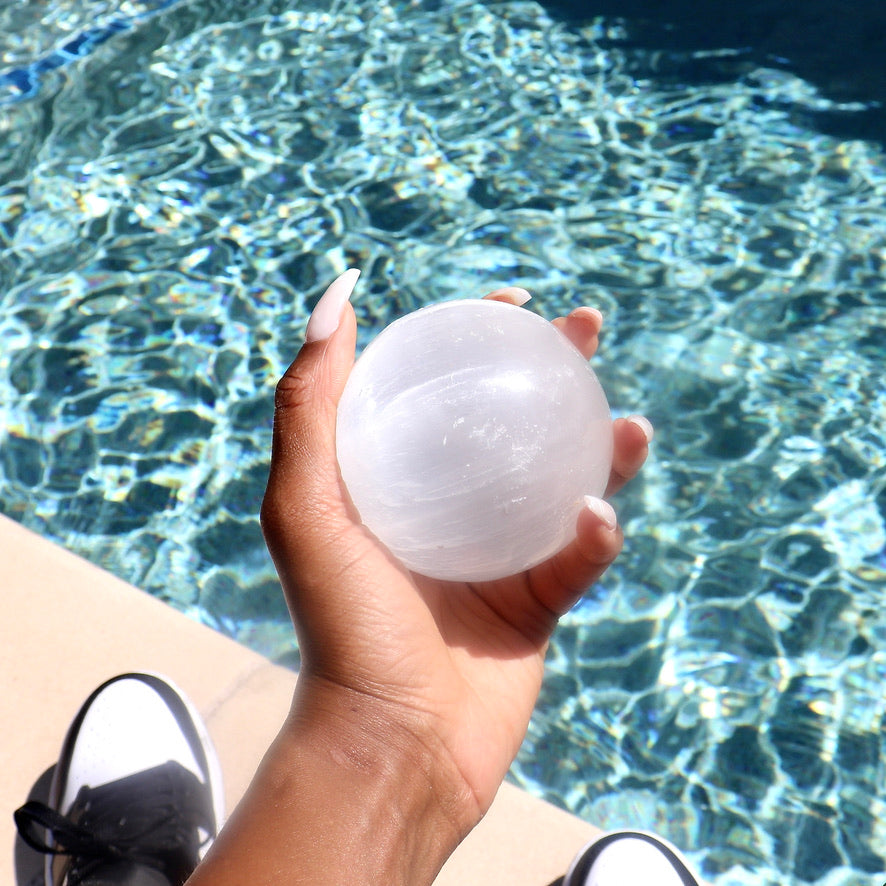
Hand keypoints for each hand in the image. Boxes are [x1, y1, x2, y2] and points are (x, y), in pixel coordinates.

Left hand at [258, 271, 650, 879]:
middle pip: (510, 419)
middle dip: (555, 368)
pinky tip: (595, 515)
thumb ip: (309, 402)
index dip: (476, 335)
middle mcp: (447, 506)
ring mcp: (496, 552)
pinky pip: (577, 556)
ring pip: (561, 478)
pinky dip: (593, 534)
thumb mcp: (305, 503)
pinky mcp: (536, 601)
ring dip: (601, 441)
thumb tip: (337, 296)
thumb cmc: (341, 623)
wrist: (392, 742)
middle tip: (587, 329)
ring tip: (627, 422)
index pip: (439, 387)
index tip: (511, 299)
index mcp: (394, 479)